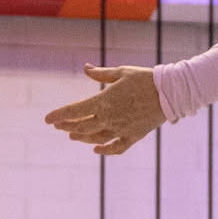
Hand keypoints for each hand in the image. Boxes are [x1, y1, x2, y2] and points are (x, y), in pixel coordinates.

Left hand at [44, 65, 164, 155]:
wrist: (170, 91)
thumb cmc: (145, 78)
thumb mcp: (122, 72)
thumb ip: (101, 74)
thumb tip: (85, 68)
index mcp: (104, 101)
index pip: (74, 111)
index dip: (58, 115)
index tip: (47, 119)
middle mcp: (109, 118)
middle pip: (81, 126)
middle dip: (67, 126)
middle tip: (59, 125)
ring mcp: (121, 129)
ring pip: (95, 138)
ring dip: (81, 138)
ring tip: (73, 136)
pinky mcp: (134, 136)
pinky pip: (116, 147)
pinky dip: (104, 150)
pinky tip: (96, 149)